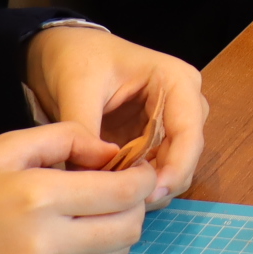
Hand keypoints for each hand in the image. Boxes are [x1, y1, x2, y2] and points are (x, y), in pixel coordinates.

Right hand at [0, 122, 151, 253]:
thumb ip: (60, 139)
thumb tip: (106, 150)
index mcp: (38, 198)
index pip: (122, 192)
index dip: (139, 175)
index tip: (133, 163)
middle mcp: (49, 244)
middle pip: (130, 227)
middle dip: (135, 202)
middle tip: (118, 183)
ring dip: (119, 228)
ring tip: (95, 205)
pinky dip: (96, 250)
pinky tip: (72, 229)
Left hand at [24, 23, 208, 203]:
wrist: (64, 50)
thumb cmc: (77, 57)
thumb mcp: (78, 88)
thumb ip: (84, 132)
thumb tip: (89, 177)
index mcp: (176, 80)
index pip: (188, 131)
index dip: (175, 167)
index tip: (147, 194)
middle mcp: (183, 103)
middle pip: (186, 154)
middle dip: (160, 182)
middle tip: (125, 203)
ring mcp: (170, 123)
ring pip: (173, 167)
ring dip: (148, 186)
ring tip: (114, 198)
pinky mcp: (154, 139)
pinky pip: (154, 169)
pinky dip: (136, 183)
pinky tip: (112, 191)